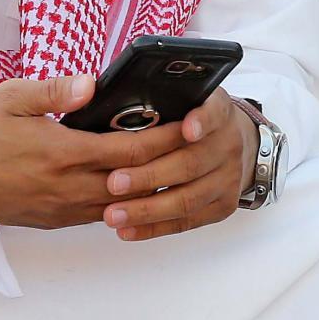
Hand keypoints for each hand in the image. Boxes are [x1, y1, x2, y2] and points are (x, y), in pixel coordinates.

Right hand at [0, 74, 191, 228]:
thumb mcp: (8, 98)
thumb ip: (54, 91)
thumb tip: (92, 84)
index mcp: (60, 154)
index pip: (129, 152)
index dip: (165, 140)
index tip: (190, 126)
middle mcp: (65, 187)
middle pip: (134, 182)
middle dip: (167, 166)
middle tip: (194, 148)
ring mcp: (59, 209)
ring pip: (119, 204)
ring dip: (148, 189)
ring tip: (174, 168)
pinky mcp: (50, 220)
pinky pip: (97, 214)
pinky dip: (121, 202)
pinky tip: (132, 187)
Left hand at [100, 90, 260, 241]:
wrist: (231, 141)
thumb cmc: (188, 116)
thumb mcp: (179, 93)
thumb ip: (146, 93)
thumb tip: (87, 89)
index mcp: (216, 109)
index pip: (213, 112)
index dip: (202, 120)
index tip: (187, 129)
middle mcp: (228, 143)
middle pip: (190, 163)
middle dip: (150, 176)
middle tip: (114, 182)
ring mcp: (228, 177)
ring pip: (187, 199)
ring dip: (147, 209)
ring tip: (112, 214)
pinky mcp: (223, 205)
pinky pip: (187, 221)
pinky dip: (155, 227)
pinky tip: (127, 230)